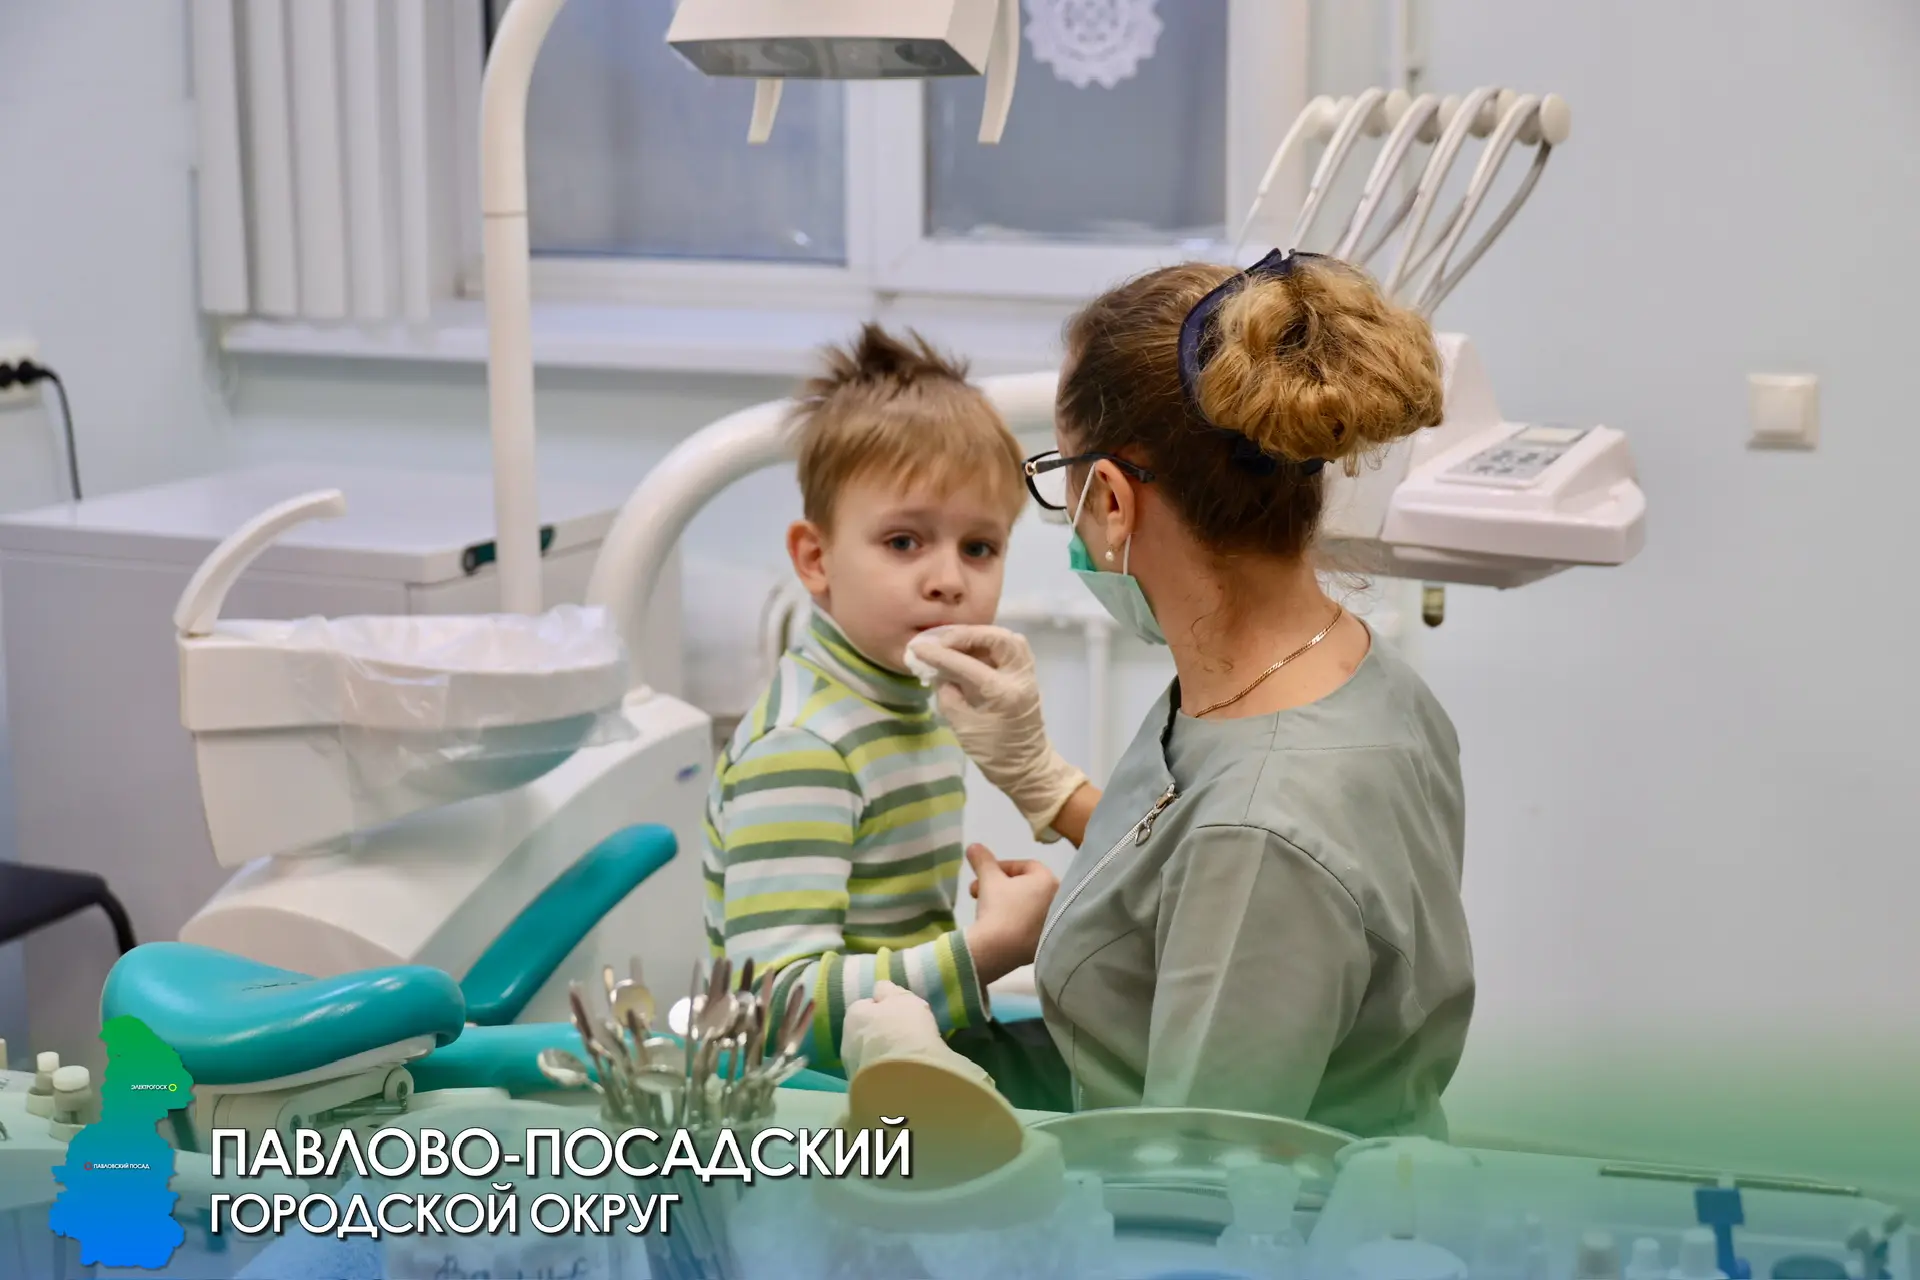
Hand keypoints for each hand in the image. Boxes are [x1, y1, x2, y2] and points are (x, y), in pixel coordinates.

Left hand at [842, 981, 991, 1087]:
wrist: (903, 1076)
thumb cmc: (903, 1028)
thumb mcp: (903, 999)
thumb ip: (890, 991)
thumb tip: (880, 988)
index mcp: (853, 1014)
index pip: (865, 1006)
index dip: (883, 1009)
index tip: (900, 1015)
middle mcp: (846, 1040)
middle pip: (864, 1033)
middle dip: (879, 1034)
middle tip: (904, 1037)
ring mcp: (852, 1068)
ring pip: (868, 1057)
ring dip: (881, 1058)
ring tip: (905, 1061)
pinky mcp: (862, 1091)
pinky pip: (875, 1078)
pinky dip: (885, 1077)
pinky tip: (901, 1078)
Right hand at [908, 625, 1089, 839]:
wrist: (1028, 769)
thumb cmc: (996, 755)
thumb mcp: (964, 729)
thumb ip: (949, 696)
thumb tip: (939, 672)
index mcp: (1004, 694)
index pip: (967, 664)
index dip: (939, 654)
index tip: (918, 648)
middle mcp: (1020, 678)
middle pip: (997, 638)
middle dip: (966, 634)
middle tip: (942, 641)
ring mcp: (1027, 675)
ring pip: (1008, 639)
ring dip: (980, 636)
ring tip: (955, 643)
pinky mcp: (1026, 677)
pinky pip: (1010, 649)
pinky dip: (989, 644)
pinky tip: (970, 651)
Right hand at [963, 844, 1058, 986]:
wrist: (997, 951)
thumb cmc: (998, 909)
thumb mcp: (988, 879)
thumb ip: (982, 860)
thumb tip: (974, 846)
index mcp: (1049, 881)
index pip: (1026, 866)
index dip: (1000, 867)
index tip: (983, 874)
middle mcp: (1057, 901)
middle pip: (1027, 886)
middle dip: (999, 886)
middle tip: (977, 891)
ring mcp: (1053, 924)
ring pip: (1027, 905)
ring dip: (1006, 903)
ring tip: (984, 909)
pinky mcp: (1046, 943)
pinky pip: (1030, 925)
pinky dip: (1015, 921)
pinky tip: (998, 927)